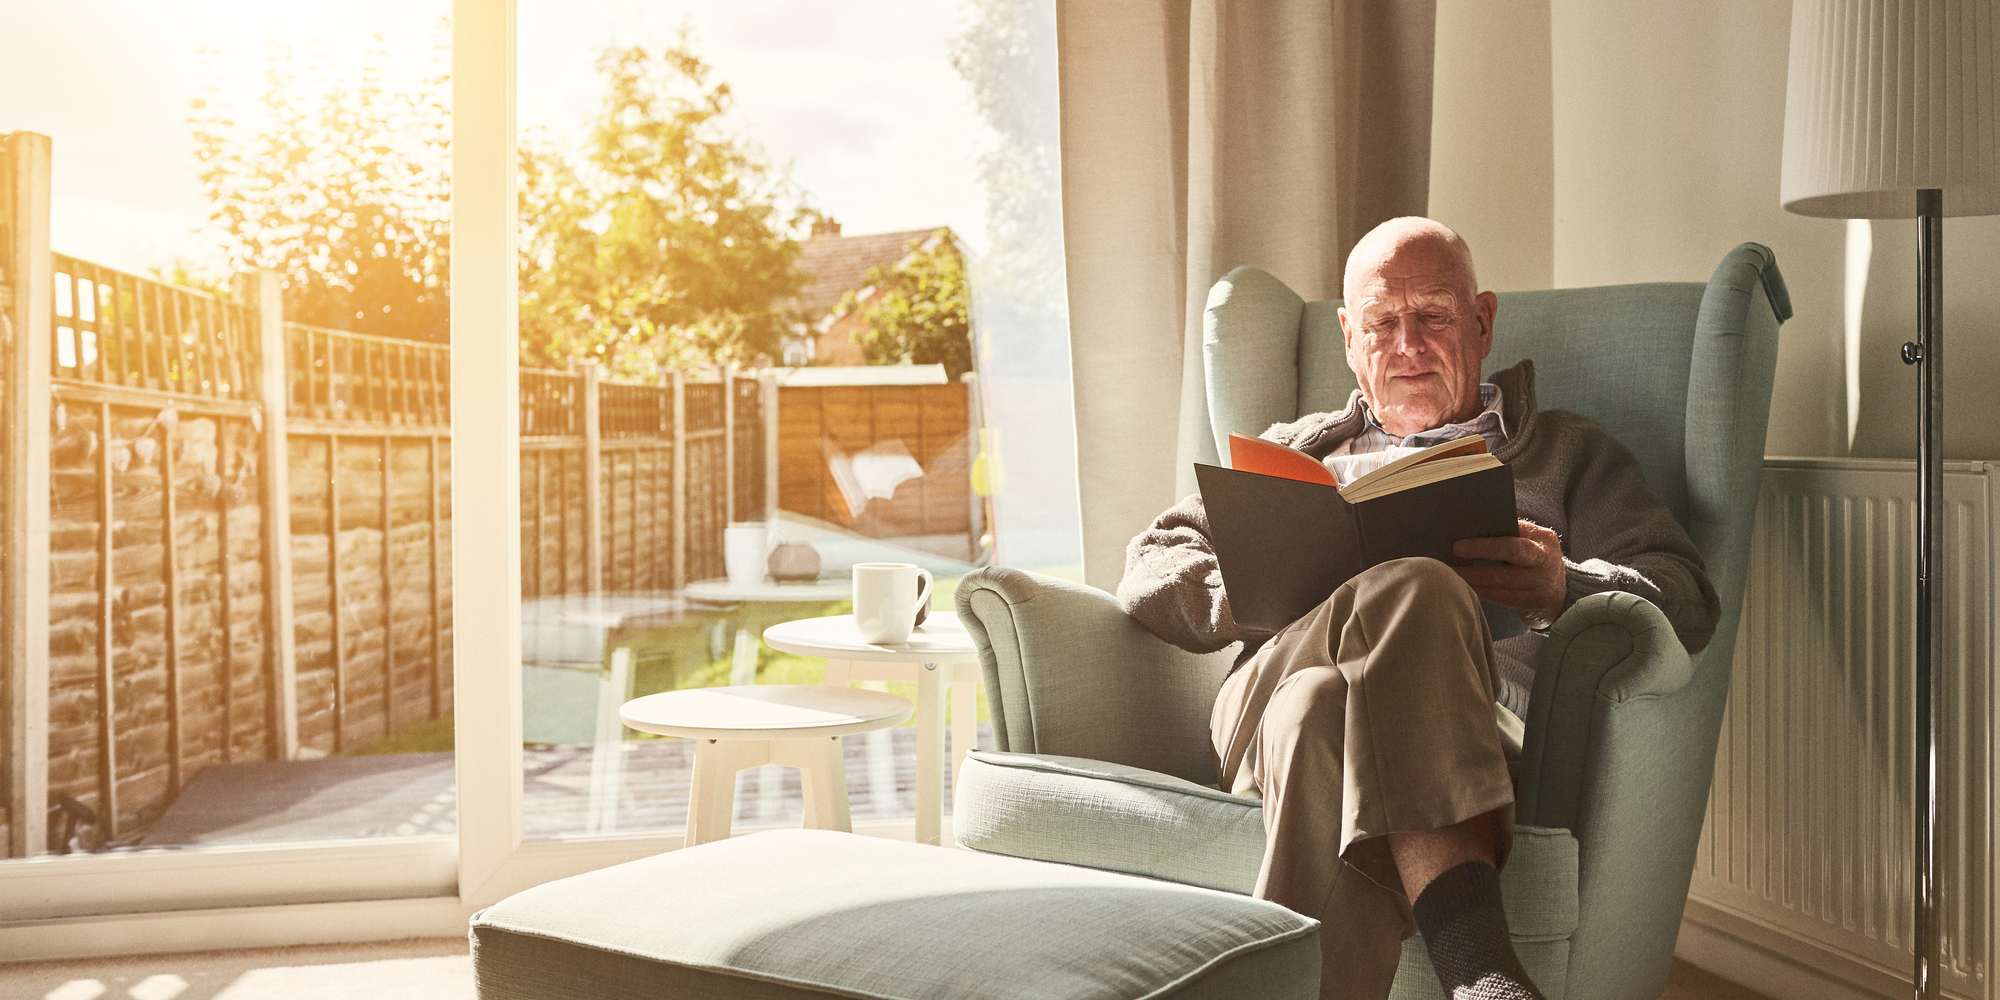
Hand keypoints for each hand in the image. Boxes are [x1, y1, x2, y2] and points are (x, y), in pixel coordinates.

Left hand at [1451, 519, 1565, 629]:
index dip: (1489, 540)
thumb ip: (1512, 534)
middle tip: (1454, 553)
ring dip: (1473, 577)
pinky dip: (1481, 591)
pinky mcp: (1534, 603)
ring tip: (1450, 573)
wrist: (1563, 595)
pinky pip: (1502, 598)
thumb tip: (1472, 527)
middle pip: (1512, 551)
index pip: (1516, 533)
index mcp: (1544, 539)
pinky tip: (1463, 588)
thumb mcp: (1532, 543)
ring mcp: (1542, 583)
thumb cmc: (1535, 563)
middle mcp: (1546, 559)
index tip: (1460, 543)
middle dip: (1481, 551)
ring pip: (1502, 579)